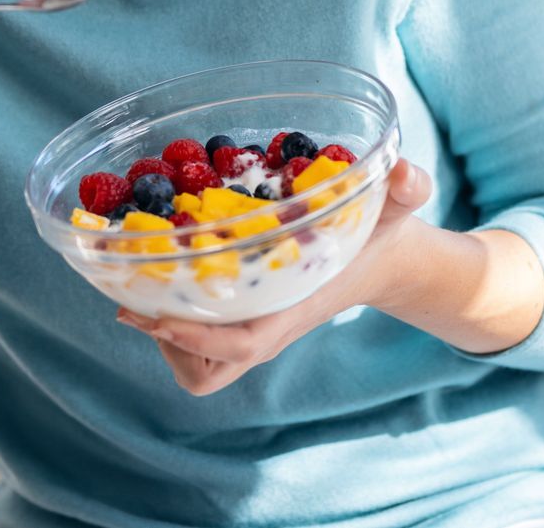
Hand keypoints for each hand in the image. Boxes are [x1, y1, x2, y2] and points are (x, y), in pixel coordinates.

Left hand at [116, 159, 433, 395]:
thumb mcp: (396, 208)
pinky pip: (198, 341)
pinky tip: (166, 274)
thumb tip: (403, 172)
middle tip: (136, 298)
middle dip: (167, 344)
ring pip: (196, 363)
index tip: (154, 315)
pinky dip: (175, 316)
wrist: (382, 258)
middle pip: (206, 371)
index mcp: (293, 308)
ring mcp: (253, 328)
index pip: (241, 345)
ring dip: (165, 333)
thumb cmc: (381, 233)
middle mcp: (268, 327)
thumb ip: (407, 189)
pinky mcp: (242, 317)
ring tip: (146, 284)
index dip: (195, 337)